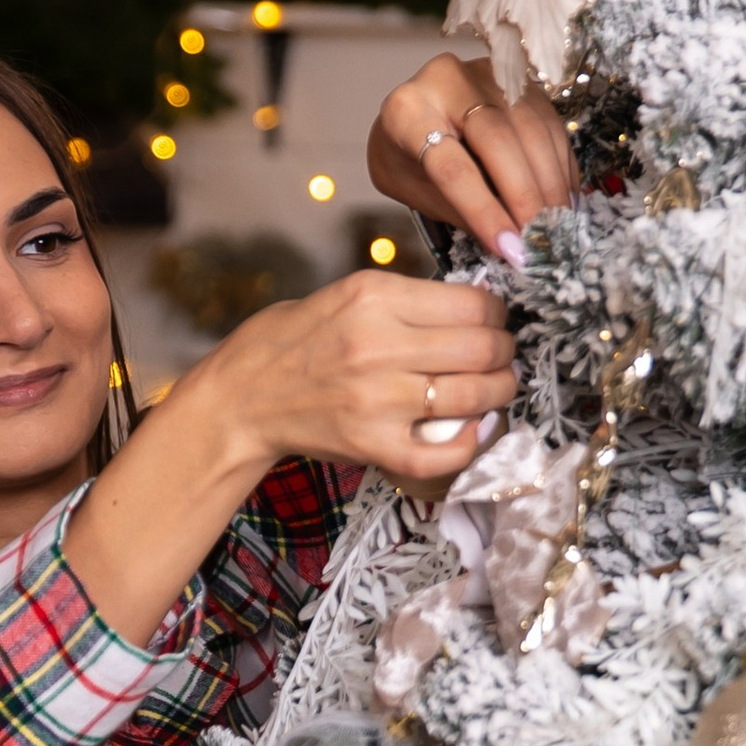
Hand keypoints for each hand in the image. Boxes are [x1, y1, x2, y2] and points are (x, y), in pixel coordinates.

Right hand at [207, 269, 517, 488]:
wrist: (240, 398)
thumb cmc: (289, 342)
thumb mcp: (345, 294)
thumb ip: (405, 300)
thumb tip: (470, 306)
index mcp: (374, 296)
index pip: (473, 303)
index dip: (498, 314)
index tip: (495, 321)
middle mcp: (379, 344)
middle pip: (482, 347)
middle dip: (505, 352)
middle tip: (501, 356)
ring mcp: (378, 399)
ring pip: (475, 395)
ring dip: (498, 392)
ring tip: (494, 389)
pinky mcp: (372, 443)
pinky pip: (445, 450)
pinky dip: (470, 442)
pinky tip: (471, 429)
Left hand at [367, 57, 576, 269]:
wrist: (414, 112)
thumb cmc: (407, 156)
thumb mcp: (415, 190)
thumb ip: (459, 211)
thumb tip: (511, 244)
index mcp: (408, 112)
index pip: (450, 165)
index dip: (483, 209)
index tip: (509, 247)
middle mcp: (448, 80)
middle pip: (497, 139)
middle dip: (525, 195)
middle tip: (541, 237)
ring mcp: (488, 74)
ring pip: (531, 128)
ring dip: (550, 183)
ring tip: (557, 224)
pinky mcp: (519, 80)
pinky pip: (550, 124)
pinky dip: (561, 166)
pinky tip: (564, 199)